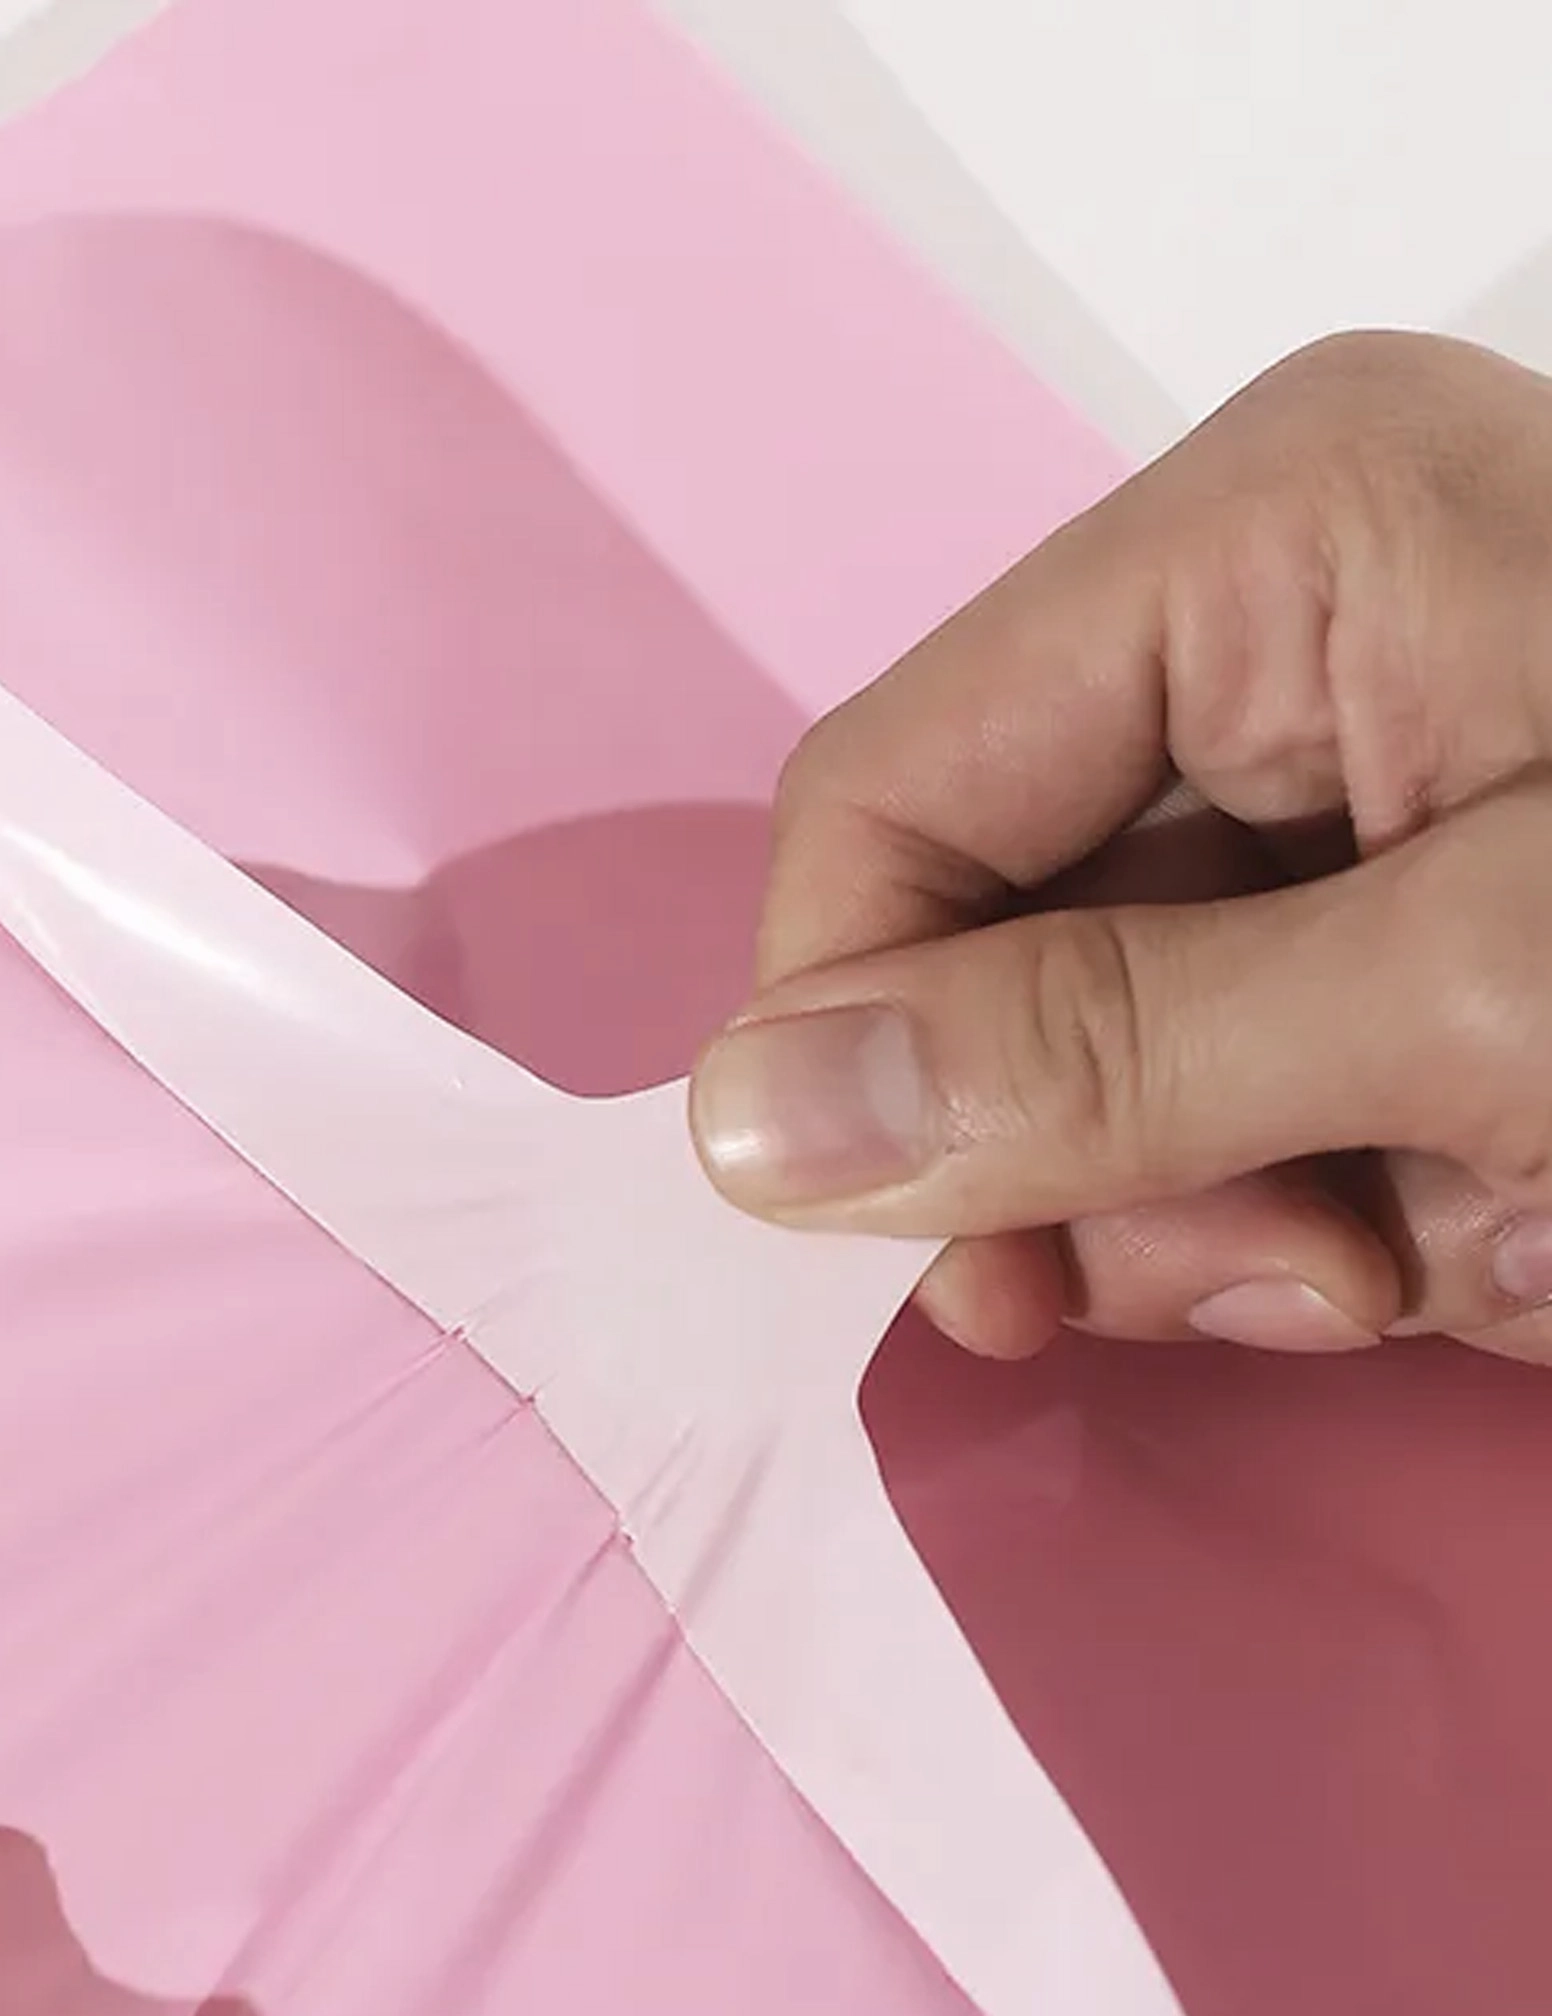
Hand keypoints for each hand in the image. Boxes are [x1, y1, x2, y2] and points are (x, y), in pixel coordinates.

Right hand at [690, 331, 1551, 1364]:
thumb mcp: (1497, 992)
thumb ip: (1106, 1053)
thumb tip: (744, 1125)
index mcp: (1276, 543)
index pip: (886, 798)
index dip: (871, 1042)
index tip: (971, 1256)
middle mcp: (1281, 643)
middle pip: (995, 958)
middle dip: (1127, 1168)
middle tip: (1319, 1269)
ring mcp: (1349, 796)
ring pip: (1110, 1076)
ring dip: (1252, 1225)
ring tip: (1477, 1246)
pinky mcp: (1408, 932)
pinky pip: (1247, 1116)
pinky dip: (1357, 1224)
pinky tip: (1518, 1231)